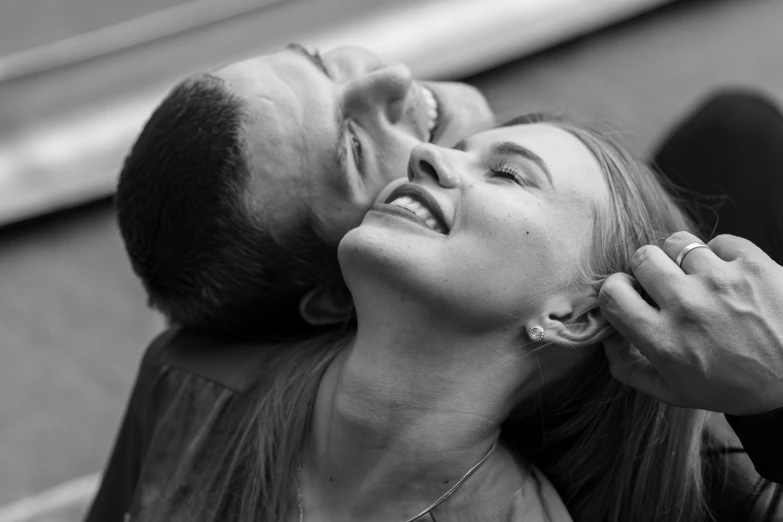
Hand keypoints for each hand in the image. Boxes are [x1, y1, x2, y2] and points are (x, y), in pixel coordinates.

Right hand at [598, 231, 782, 414]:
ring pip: (678, 242)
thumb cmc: (735, 389)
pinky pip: (720, 241)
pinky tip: (730, 278)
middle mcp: (688, 307)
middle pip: (642, 258)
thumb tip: (604, 339)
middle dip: (649, 270)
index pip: (612, 292)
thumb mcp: (675, 393)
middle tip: (667, 286)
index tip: (633, 297)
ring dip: (684, 260)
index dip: (618, 290)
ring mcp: (721, 282)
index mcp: (664, 341)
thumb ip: (629, 369)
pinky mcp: (754, 266)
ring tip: (700, 279)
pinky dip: (721, 256)